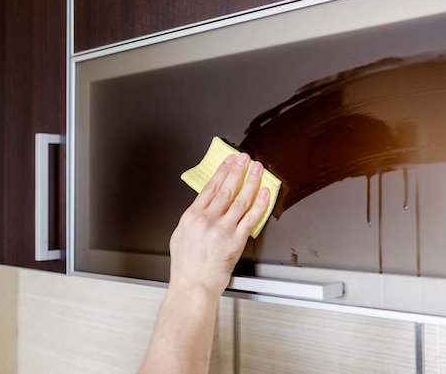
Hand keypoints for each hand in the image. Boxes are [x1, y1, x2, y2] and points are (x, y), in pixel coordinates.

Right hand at [168, 152, 269, 296]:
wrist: (192, 286)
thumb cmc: (187, 268)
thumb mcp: (181, 237)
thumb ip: (193, 220)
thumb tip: (203, 207)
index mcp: (191, 217)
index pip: (209, 187)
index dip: (222, 171)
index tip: (229, 161)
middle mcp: (207, 219)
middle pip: (226, 188)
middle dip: (237, 170)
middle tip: (245, 158)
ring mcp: (222, 228)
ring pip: (240, 198)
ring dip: (251, 181)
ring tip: (257, 169)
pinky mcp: (236, 240)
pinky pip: (251, 216)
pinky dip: (260, 202)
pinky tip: (264, 192)